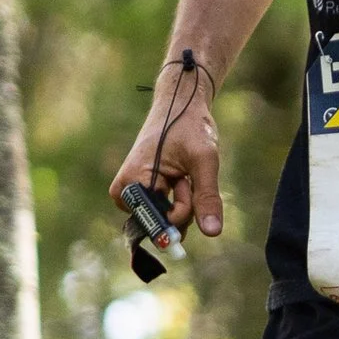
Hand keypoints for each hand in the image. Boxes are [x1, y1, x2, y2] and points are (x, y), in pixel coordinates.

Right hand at [110, 70, 222, 240]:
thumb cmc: (189, 126)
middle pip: (165, 222)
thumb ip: (207, 197)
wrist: (178, 105)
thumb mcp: (204, 160)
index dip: (181, 212)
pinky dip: (181, 197)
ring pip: (168, 218)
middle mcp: (125, 192)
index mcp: (132, 183)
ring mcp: (131, 194)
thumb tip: (213, 233)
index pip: (159, 223)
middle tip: (185, 173)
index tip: (185, 182)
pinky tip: (179, 175)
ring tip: (182, 171)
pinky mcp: (140, 194)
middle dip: (185, 203)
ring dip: (185, 198)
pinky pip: (166, 210)